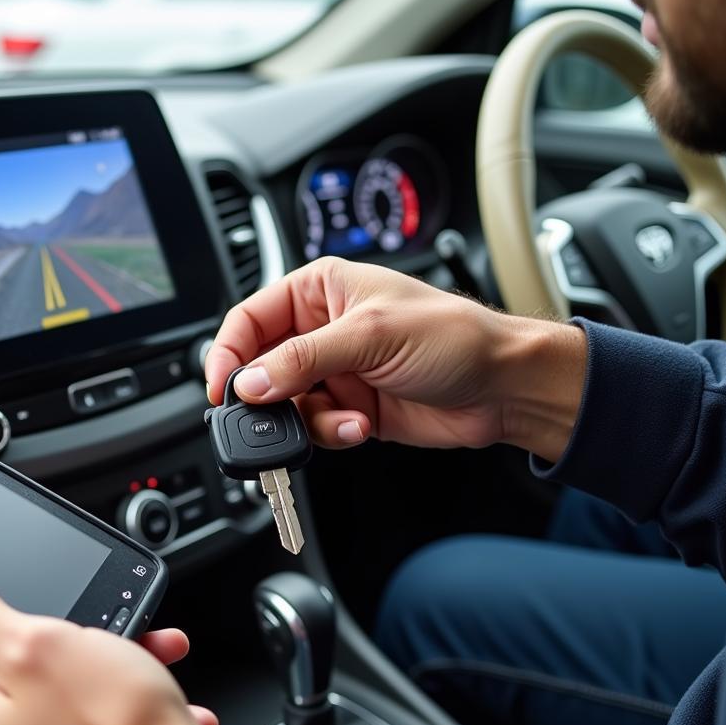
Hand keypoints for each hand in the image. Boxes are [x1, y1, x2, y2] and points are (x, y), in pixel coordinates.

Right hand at [206, 258, 586, 463]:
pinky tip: (362, 426)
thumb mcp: (371, 335)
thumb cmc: (455, 336)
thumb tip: (253, 381)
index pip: (251, 319)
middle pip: (263, 368)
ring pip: (288, 406)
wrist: (502, 388)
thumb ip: (304, 359)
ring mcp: (337, 373)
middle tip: (271, 416)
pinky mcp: (351, 408)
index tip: (223, 388)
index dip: (229, 353)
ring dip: (310, 421)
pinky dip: (334, 433)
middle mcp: (323, 331)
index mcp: (321, 291)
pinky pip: (317, 428)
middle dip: (268, 397)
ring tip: (343, 418)